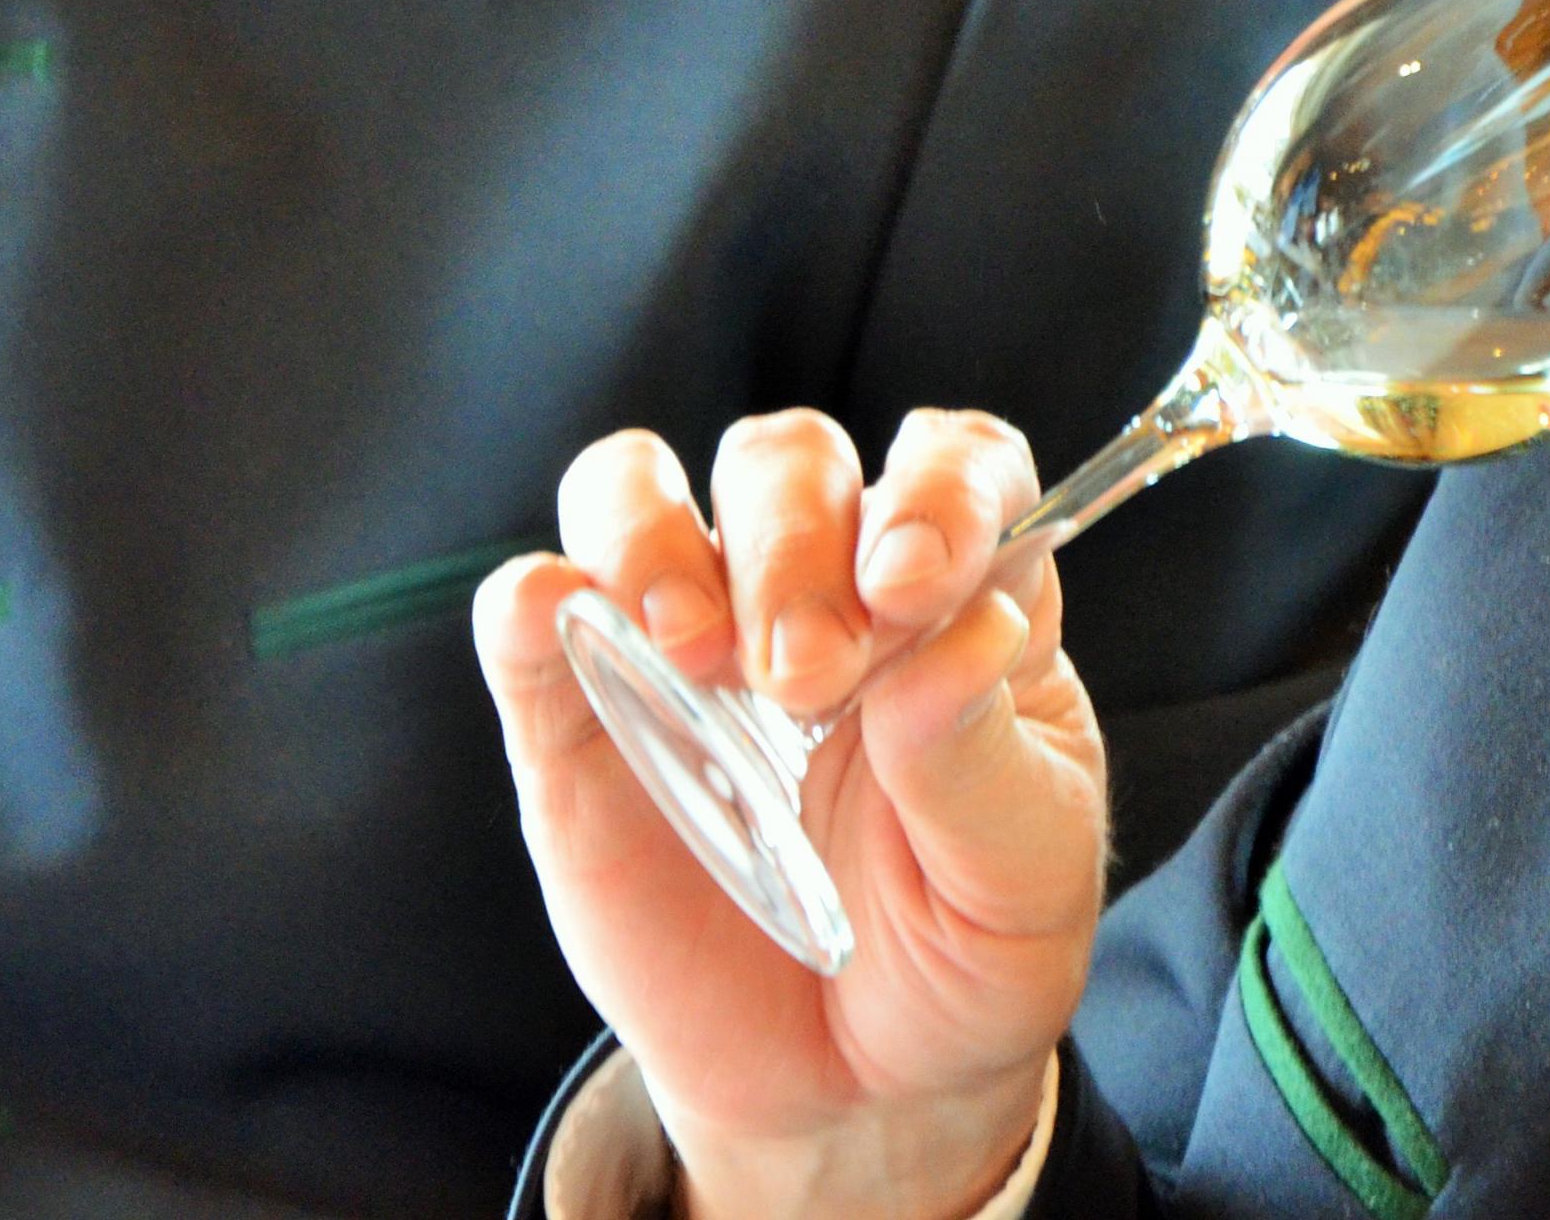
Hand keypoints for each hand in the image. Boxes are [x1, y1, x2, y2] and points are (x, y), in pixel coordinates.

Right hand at [478, 409, 1106, 1219]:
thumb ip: (985, 759)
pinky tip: (571, 623)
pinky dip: (536, 593)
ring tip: (697, 651)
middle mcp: (814, 584)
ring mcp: (683, 641)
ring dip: (657, 535)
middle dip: (795, 547)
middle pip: (786, 460)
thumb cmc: (958, 956)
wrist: (843, 1089)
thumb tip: (964, 632)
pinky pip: (527, 605)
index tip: (917, 581)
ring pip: (636, 483)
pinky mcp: (576, 716)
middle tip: (808, 682)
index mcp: (951, 598)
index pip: (953, 462)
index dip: (937, 487)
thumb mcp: (1022, 883)